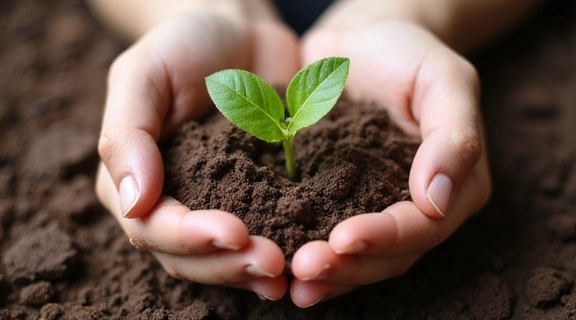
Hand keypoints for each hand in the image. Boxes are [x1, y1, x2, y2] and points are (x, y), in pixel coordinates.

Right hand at [95, 13, 299, 299]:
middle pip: (189, 257)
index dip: (190, 238)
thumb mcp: (143, 73)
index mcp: (134, 181)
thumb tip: (133, 204)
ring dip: (252, 270)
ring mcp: (215, 205)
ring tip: (287, 272)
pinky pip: (262, 235)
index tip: (235, 233)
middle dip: (228, 265)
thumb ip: (127, 135)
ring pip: (223, 259)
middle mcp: (171, 203)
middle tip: (272, 262)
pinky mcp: (255, 199)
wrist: (238, 34)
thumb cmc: (183, 46)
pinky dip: (280, 250)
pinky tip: (302, 262)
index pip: (153, 227)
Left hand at [289, 21, 490, 306]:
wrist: (362, 43)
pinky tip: (283, 269)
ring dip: (328, 273)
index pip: (424, 226)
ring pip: (360, 257)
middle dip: (349, 267)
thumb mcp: (443, 78)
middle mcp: (418, 208)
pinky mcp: (339, 201)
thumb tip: (436, 200)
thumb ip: (454, 134)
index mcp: (454, 186)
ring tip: (293, 283)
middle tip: (305, 269)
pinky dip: (308, 252)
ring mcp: (377, 207)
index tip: (342, 239)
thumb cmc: (407, 53)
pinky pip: (327, 236)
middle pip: (390, 255)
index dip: (386, 238)